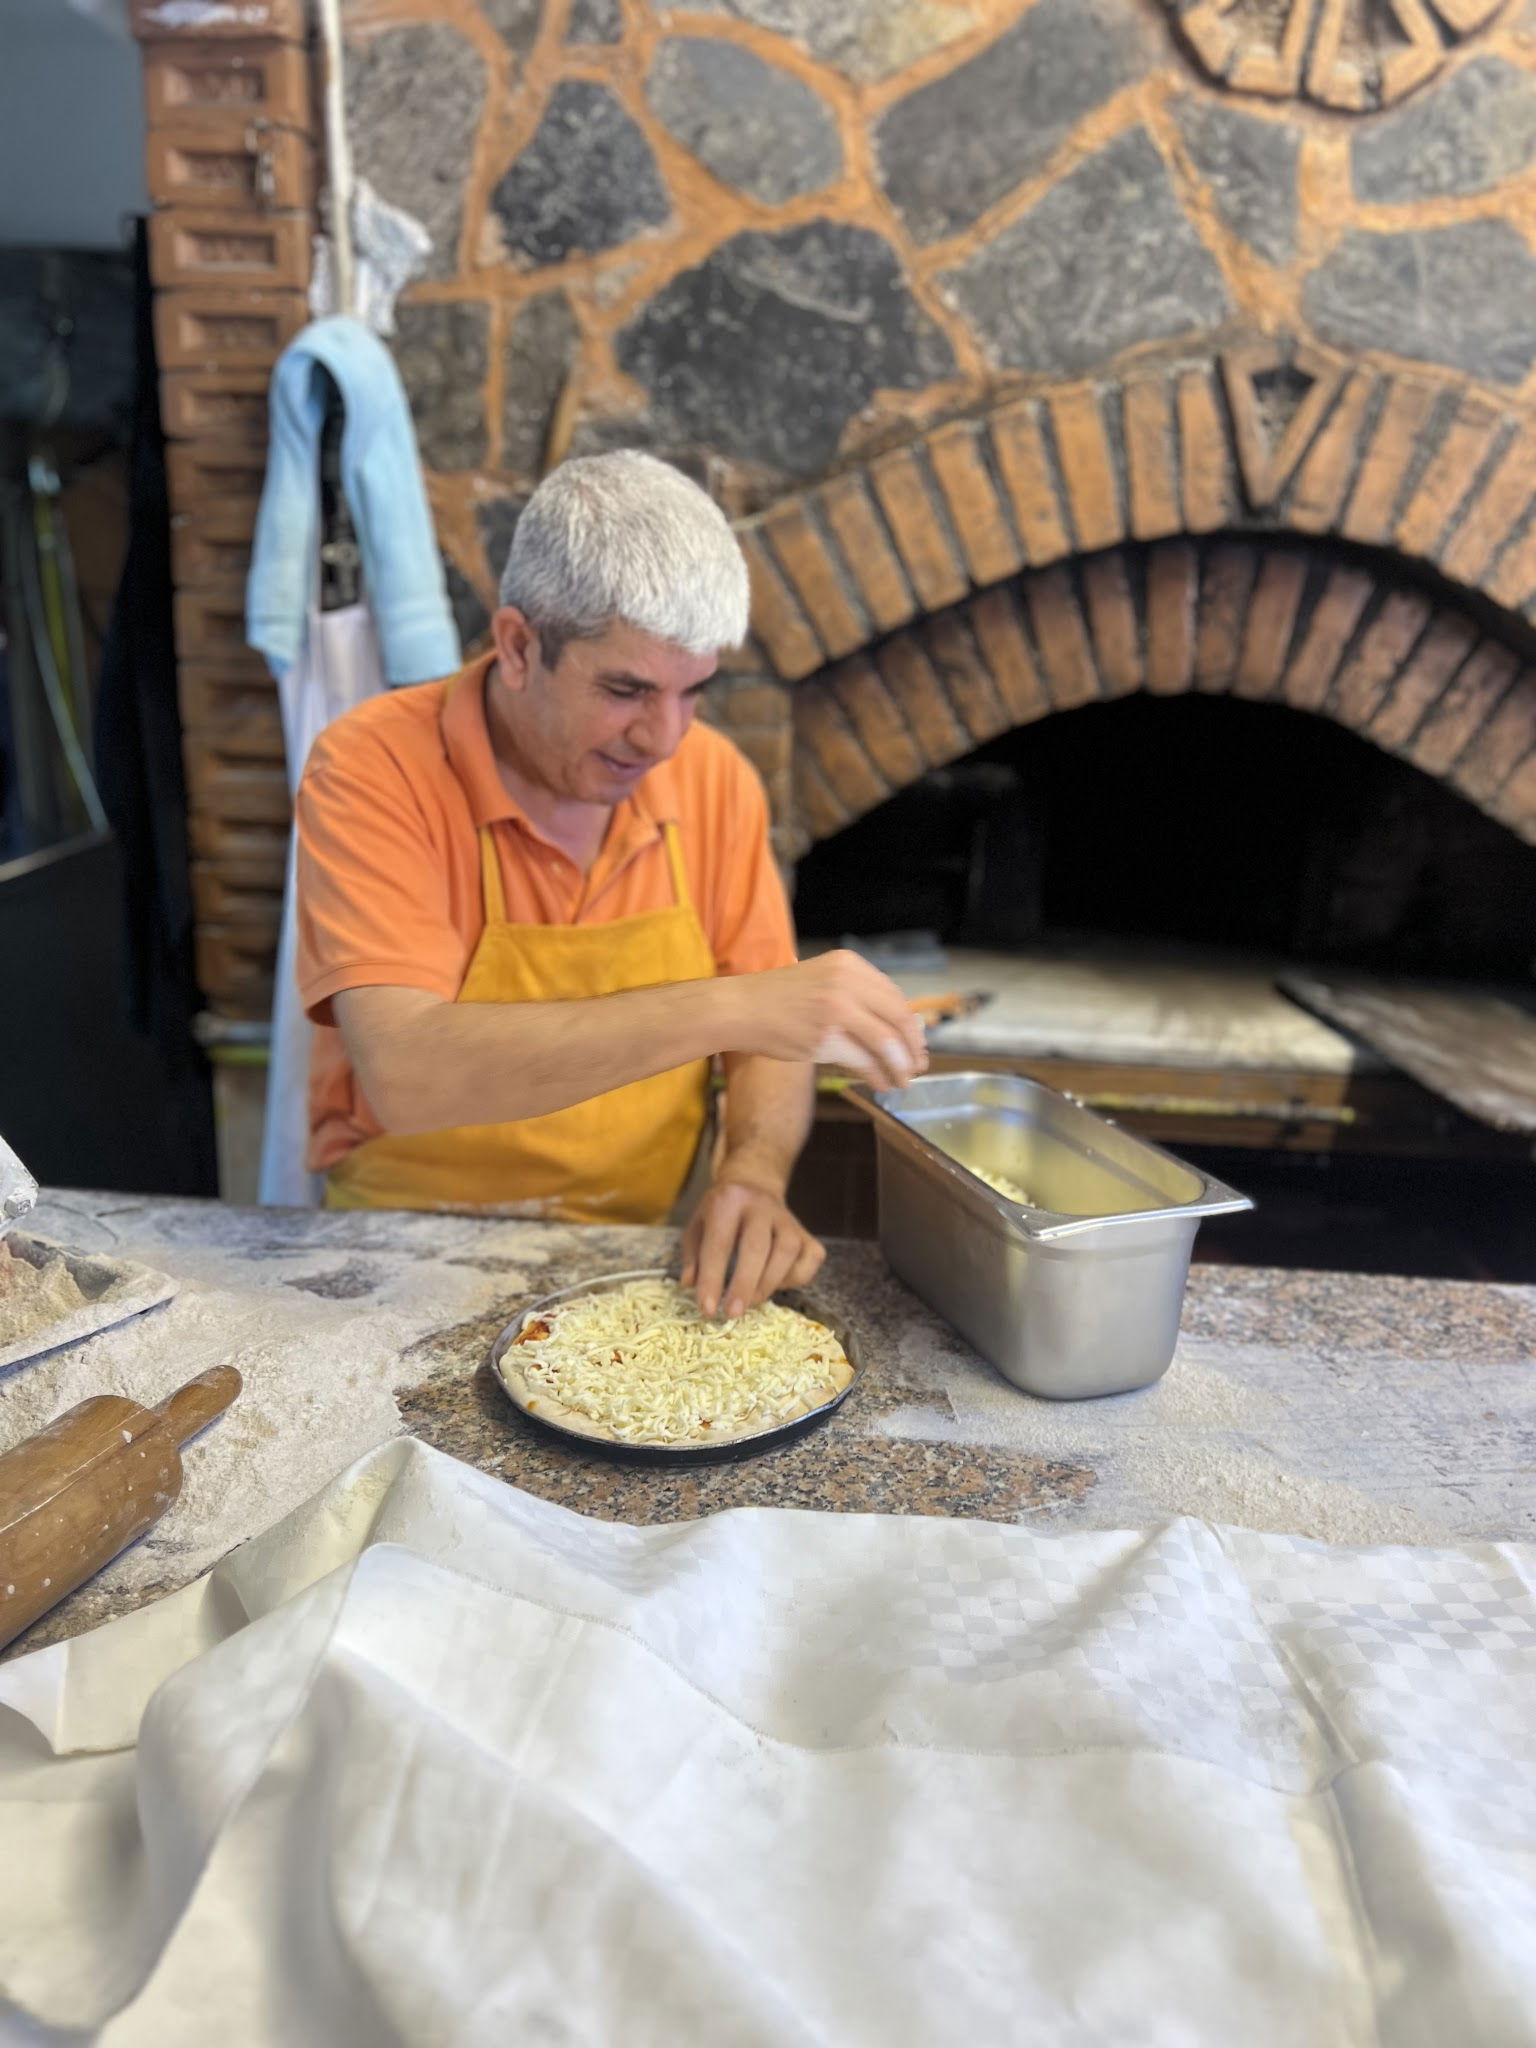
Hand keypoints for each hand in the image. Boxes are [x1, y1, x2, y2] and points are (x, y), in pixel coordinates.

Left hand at [682, 1174, 825, 1319]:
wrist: (754, 1187)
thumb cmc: (721, 1215)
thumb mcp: (698, 1227)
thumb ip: (692, 1256)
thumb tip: (690, 1284)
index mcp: (728, 1201)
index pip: (719, 1243)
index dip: (712, 1278)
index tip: (707, 1308)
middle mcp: (761, 1206)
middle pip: (757, 1247)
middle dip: (744, 1284)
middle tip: (733, 1313)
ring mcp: (788, 1219)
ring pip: (787, 1253)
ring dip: (768, 1284)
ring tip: (750, 1302)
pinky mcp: (807, 1233)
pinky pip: (810, 1259)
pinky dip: (796, 1278)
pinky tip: (776, 1285)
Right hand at [715, 951, 927, 1089]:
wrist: (739, 1008)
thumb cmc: (777, 998)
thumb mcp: (822, 981)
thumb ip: (856, 996)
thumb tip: (896, 1027)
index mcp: (849, 964)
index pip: (895, 996)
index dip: (911, 1024)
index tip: (916, 1043)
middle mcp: (847, 983)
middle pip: (898, 1018)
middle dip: (912, 1047)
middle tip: (918, 1066)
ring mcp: (836, 1010)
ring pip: (885, 1042)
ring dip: (900, 1065)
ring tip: (904, 1080)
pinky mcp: (824, 1038)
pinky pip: (863, 1060)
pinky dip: (877, 1075)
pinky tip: (882, 1083)